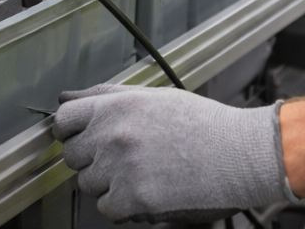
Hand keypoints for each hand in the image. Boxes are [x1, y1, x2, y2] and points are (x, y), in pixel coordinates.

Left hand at [51, 84, 294, 223]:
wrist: (239, 153)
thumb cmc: (201, 124)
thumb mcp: (153, 97)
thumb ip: (106, 96)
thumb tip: (66, 98)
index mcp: (116, 106)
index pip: (64, 120)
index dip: (70, 131)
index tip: (81, 138)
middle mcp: (113, 134)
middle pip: (73, 156)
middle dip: (92, 158)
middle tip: (122, 158)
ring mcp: (122, 167)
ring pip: (89, 184)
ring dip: (108, 183)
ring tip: (142, 172)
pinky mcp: (135, 197)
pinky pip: (107, 208)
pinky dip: (122, 205)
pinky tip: (146, 190)